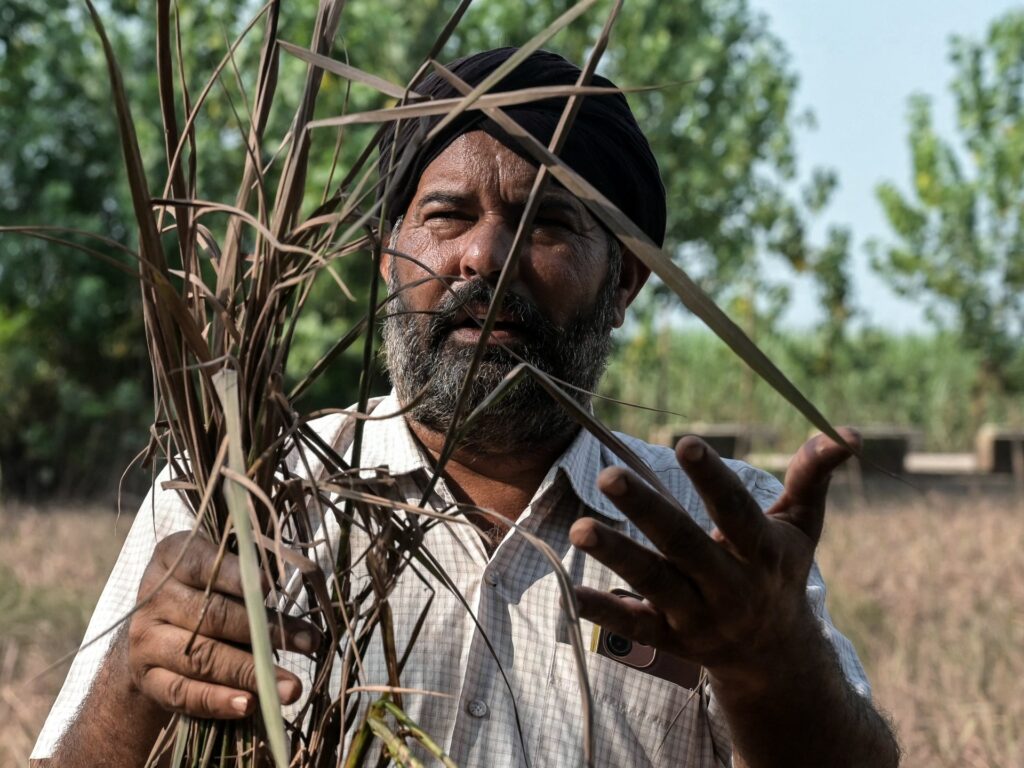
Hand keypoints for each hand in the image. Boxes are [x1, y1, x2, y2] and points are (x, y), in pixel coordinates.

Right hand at [127, 531, 321, 718]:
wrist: (155, 632)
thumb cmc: (206, 590)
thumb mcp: (221, 568)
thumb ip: (250, 570)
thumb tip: (293, 578)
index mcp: (174, 557)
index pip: (204, 565)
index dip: (237, 575)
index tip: (271, 586)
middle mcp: (155, 598)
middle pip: (213, 616)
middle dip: (265, 631)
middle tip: (310, 642)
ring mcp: (146, 640)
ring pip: (202, 658)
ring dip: (250, 674)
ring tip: (291, 687)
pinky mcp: (147, 678)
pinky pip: (183, 693)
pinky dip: (218, 701)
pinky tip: (250, 705)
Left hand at [568, 429, 858, 681]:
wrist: (777, 658)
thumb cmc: (781, 572)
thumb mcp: (802, 526)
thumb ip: (813, 476)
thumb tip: (845, 431)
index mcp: (762, 552)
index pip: (737, 512)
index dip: (713, 478)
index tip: (686, 442)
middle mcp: (730, 586)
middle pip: (685, 545)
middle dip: (647, 510)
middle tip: (608, 475)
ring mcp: (699, 617)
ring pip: (655, 584)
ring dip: (617, 555)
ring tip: (577, 529)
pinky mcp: (671, 640)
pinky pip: (636, 626)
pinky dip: (603, 611)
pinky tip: (570, 591)